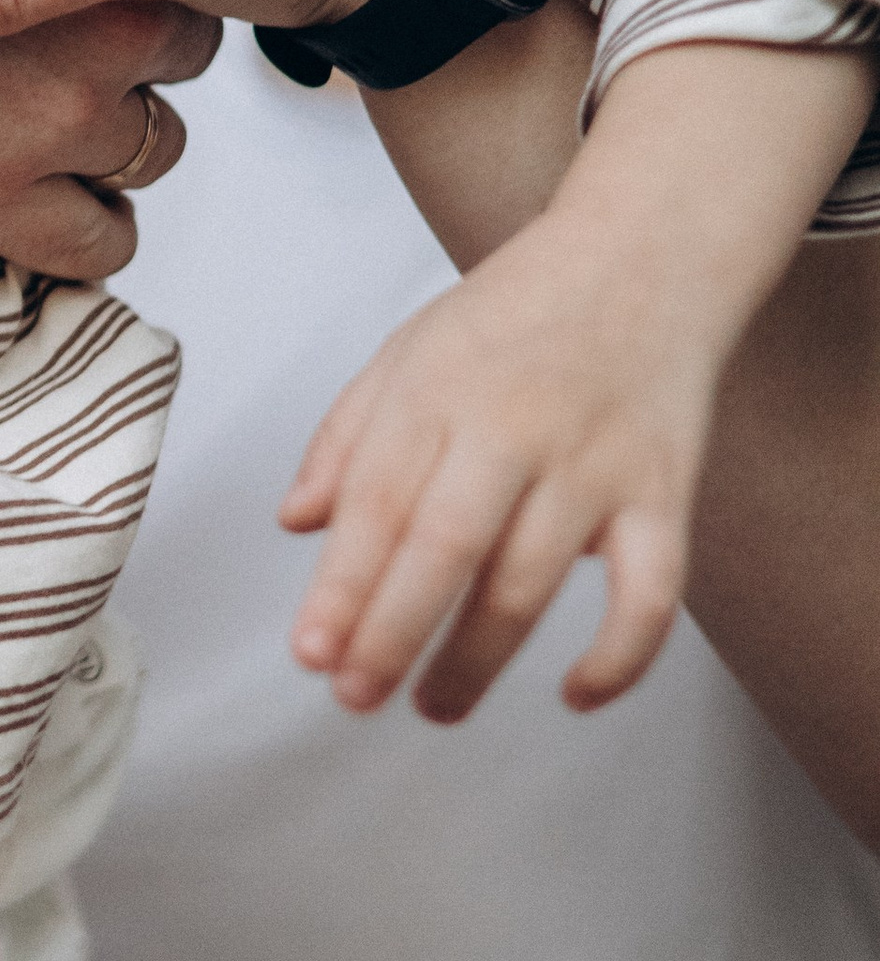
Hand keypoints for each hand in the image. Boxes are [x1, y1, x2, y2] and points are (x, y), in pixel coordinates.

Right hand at [0, 0, 218, 281]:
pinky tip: (33, 200)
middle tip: (56, 46)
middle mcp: (104, 12)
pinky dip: (80, 229)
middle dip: (129, 54)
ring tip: (29, 119)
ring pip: (152, 148)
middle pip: (182, 51)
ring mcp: (55, 111)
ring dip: (106, 140)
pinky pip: (97, 244)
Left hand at [281, 216, 706, 721]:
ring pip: (531, 581)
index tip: (312, 651)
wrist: (646, 254)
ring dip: (478, 660)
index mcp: (438, 391)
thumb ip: (345, 438)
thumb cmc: (520, 308)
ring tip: (434, 706)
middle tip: (356, 695)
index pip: (377, 504)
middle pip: (446, 548)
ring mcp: (593, 463)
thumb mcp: (408, 349)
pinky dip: (620, 655)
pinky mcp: (664, 492)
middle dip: (393, 634)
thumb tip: (296, 522)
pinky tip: (576, 693)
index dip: (341, 587)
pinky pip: (652, 591)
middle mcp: (514, 427)